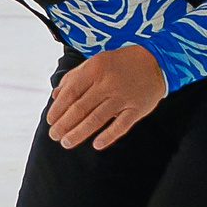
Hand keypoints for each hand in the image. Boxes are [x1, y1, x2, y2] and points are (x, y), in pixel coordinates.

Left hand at [46, 44, 166, 149]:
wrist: (156, 61)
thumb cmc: (120, 64)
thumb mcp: (96, 62)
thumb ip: (74, 78)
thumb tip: (55, 96)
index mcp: (95, 68)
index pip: (71, 92)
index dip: (58, 108)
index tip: (50, 120)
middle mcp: (108, 83)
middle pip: (81, 108)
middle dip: (64, 124)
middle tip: (54, 135)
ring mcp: (124, 97)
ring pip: (97, 119)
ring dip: (79, 133)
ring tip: (66, 143)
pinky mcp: (138, 108)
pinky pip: (121, 126)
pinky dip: (108, 136)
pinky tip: (96, 145)